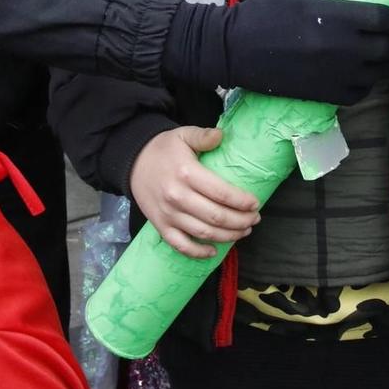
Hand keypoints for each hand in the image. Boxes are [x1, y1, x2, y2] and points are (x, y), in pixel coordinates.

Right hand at [129, 125, 259, 258]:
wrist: (133, 162)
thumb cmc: (163, 149)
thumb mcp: (183, 135)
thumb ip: (203, 136)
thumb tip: (221, 135)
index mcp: (187, 174)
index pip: (221, 193)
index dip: (242, 202)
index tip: (255, 204)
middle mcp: (178, 197)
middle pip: (216, 217)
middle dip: (241, 221)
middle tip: (254, 219)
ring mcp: (169, 214)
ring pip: (203, 233)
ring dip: (228, 236)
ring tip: (244, 231)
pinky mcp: (160, 226)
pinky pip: (181, 245)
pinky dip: (198, 253)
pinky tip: (214, 251)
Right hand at [164, 0, 388, 106]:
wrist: (235, 47)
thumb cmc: (266, 11)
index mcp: (338, 15)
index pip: (386, 18)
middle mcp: (342, 46)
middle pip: (387, 48)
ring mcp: (334, 73)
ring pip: (376, 73)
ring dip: (380, 65)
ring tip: (375, 57)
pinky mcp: (323, 93)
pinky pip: (358, 93)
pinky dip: (363, 85)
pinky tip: (359, 76)